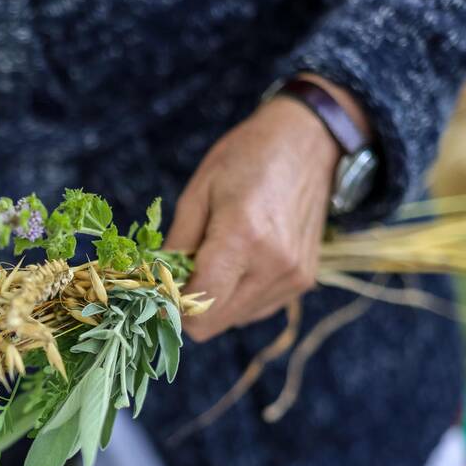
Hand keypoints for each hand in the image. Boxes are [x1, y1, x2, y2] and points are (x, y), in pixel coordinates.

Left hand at [166, 75, 368, 340]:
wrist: (308, 142)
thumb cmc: (246, 158)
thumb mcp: (197, 192)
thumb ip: (177, 245)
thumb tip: (156, 286)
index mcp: (243, 237)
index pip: (198, 305)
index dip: (170, 303)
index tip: (159, 285)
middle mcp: (273, 265)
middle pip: (213, 323)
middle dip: (189, 305)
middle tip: (181, 272)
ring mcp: (293, 277)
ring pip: (233, 321)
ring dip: (215, 301)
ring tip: (215, 259)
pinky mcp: (304, 282)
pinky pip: (255, 310)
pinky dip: (237, 297)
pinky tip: (238, 263)